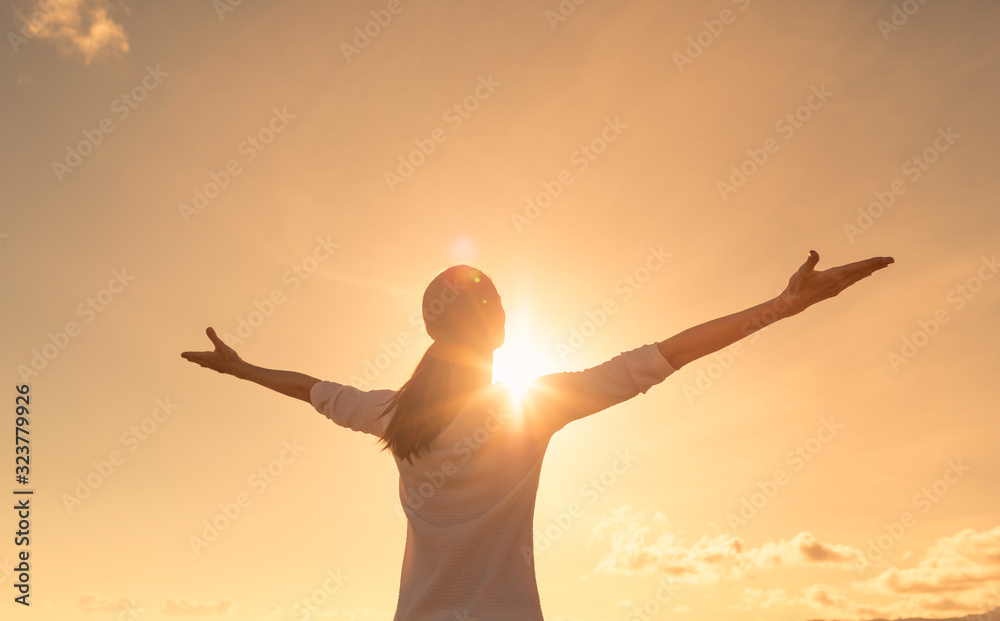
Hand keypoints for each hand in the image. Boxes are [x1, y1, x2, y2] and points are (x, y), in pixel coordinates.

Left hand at [181, 327, 245, 376]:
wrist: (237, 369)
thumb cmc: (229, 357)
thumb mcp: (221, 345)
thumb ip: (214, 337)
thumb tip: (208, 328)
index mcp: (207, 357)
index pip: (195, 355)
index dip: (188, 354)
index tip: (182, 354)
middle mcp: (209, 362)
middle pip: (198, 360)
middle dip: (191, 358)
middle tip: (185, 357)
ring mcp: (213, 366)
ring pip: (203, 363)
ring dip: (197, 362)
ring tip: (194, 361)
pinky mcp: (219, 368)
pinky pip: (209, 366)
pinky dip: (206, 365)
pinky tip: (207, 365)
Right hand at [778, 250, 894, 316]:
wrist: (793, 303)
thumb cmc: (796, 286)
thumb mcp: (801, 273)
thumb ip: (809, 262)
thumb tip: (812, 252)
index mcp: (834, 276)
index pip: (857, 267)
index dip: (871, 262)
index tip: (885, 259)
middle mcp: (839, 282)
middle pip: (861, 271)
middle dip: (876, 265)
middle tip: (891, 260)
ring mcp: (838, 287)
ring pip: (858, 276)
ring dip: (871, 269)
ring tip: (882, 264)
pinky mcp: (835, 289)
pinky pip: (853, 280)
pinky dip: (861, 275)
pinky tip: (865, 273)